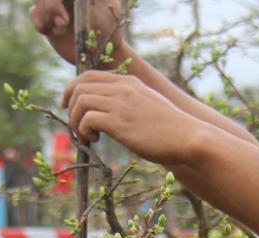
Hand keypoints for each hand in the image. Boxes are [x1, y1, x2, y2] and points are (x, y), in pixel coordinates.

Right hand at [29, 0, 126, 67]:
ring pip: (37, 1)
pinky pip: (33, 13)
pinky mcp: (47, 17)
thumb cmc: (110, 29)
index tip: (64, 17)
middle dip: (49, 7)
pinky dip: (42, 24)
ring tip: (62, 30)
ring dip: (46, 17)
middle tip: (62, 26)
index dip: (54, 0)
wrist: (102, 52)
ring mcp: (55, 3)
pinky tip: (56, 33)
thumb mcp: (107, 8)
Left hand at [62, 71, 201, 165]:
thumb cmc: (170, 129)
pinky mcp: (119, 122)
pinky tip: (94, 141)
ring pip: (80, 101)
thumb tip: (109, 115)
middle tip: (76, 126)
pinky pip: (87, 119)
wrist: (188, 137)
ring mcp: (120, 104)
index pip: (89, 74)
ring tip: (86, 137)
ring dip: (75, 121)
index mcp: (128, 82)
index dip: (73, 88)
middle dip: (71, 107)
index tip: (69, 105)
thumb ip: (129, 103)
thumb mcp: (147, 105)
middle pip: (80, 86)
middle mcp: (122, 88)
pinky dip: (83, 131)